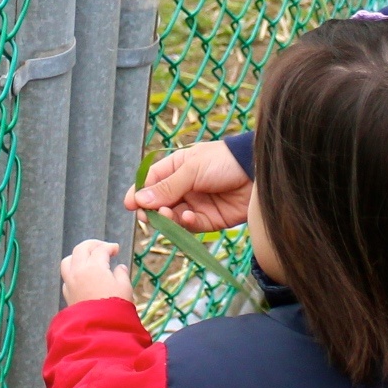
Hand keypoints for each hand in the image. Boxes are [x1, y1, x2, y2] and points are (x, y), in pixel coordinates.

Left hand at [61, 240, 134, 306]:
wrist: (99, 329)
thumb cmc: (115, 307)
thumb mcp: (125, 288)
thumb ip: (121, 274)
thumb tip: (118, 268)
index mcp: (94, 267)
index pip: (100, 249)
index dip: (110, 247)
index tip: (116, 249)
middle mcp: (79, 271)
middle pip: (81, 249)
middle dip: (92, 245)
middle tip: (103, 247)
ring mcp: (70, 282)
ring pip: (68, 260)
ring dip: (78, 256)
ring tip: (88, 259)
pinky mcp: (67, 294)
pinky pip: (67, 276)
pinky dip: (74, 271)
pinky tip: (83, 276)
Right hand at [125, 140, 251, 231]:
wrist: (258, 172)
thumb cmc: (224, 161)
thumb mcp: (192, 169)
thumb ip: (167, 187)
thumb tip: (139, 200)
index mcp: (176, 168)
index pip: (151, 182)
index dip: (139, 194)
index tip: (130, 205)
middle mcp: (184, 187)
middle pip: (159, 203)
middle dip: (152, 210)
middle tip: (150, 215)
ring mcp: (196, 204)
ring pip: (173, 217)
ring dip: (168, 218)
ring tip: (168, 215)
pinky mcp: (210, 220)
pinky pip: (191, 226)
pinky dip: (186, 224)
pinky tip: (189, 217)